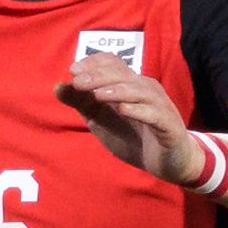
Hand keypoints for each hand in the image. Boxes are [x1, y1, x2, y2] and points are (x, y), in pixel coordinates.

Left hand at [55, 52, 202, 185]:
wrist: (169, 163)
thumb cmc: (135, 137)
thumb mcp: (102, 120)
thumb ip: (82, 104)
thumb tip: (58, 86)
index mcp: (130, 85)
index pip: (113, 63)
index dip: (94, 63)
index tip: (73, 70)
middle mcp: (146, 90)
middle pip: (123, 75)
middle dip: (99, 76)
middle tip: (78, 82)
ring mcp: (159, 106)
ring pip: (139, 91)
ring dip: (117, 91)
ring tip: (97, 95)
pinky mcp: (169, 126)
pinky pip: (154, 114)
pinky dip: (139, 111)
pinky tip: (123, 110)